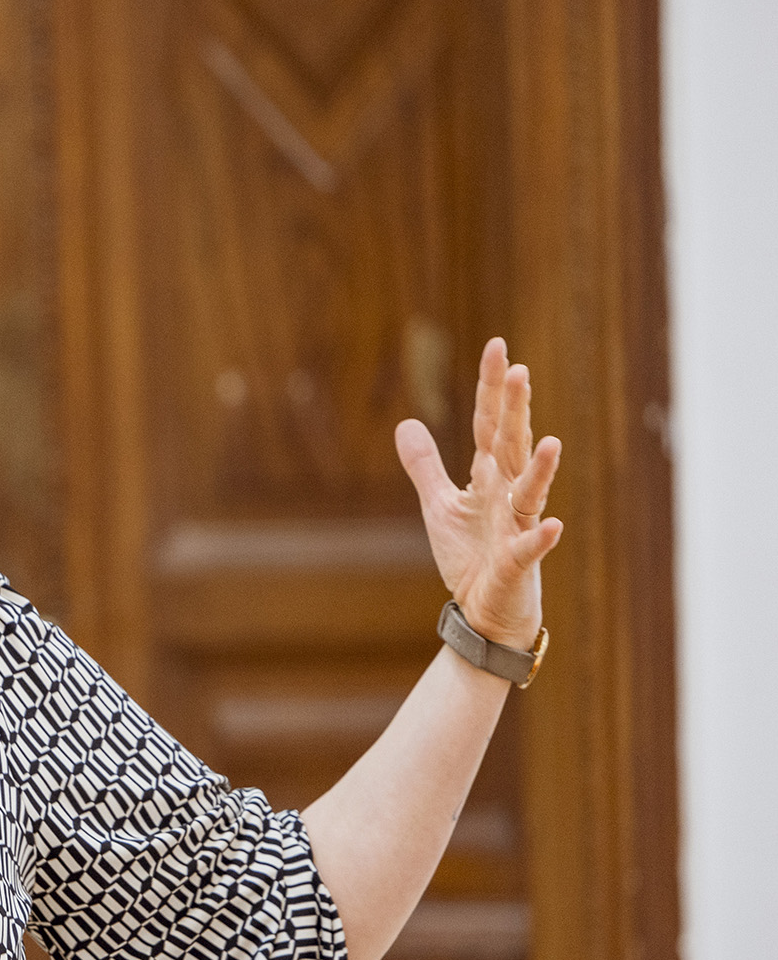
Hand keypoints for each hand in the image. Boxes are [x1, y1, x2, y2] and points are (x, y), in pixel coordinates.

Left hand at [395, 337, 560, 649]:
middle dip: (515, 412)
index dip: (491, 389)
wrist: (484, 613)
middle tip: (518, 371)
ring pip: (530, 492)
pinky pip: (530, 549)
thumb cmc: (471, 557)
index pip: (490, 425)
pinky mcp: (518, 564)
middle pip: (512, 446)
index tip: (497, 346)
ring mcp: (517, 529)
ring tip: (548, 441)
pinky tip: (552, 525)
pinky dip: (540, 538)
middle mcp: (508, 496)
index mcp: (490, 478)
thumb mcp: (440, 506)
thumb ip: (426, 466)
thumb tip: (406, 422)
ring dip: (539, 469)